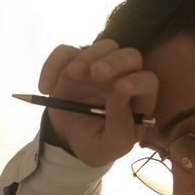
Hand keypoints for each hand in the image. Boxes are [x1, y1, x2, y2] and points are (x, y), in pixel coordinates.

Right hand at [38, 39, 158, 168]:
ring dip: (88, 56)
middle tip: (96, 73)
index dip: (137, 82)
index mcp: (138, 99)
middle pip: (130, 56)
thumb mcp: (110, 148)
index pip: (148, 82)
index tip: (120, 89)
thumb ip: (120, 128)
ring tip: (72, 75)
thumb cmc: (97, 143)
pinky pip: (66, 52)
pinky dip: (54, 65)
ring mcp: (99, 66)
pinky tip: (46, 88)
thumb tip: (120, 96)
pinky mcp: (74, 62)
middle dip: (115, 62)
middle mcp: (123, 77)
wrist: (69, 139)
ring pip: (103, 47)